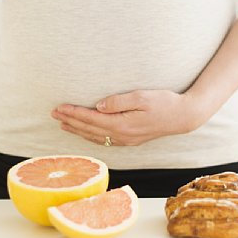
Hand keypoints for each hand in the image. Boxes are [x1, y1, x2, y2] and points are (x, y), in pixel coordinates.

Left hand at [51, 90, 204, 145]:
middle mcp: (122, 135)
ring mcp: (126, 140)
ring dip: (78, 130)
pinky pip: (105, 140)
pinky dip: (91, 136)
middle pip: (89, 129)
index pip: (91, 118)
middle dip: (70, 121)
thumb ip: (118, 101)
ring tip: (63, 124)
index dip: (73, 113)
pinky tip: (86, 133)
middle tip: (53, 114)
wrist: (183, 117)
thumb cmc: (164, 103)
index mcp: (122, 124)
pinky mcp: (131, 139)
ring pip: (95, 136)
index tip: (59, 108)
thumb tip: (98, 106)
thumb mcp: (141, 97)